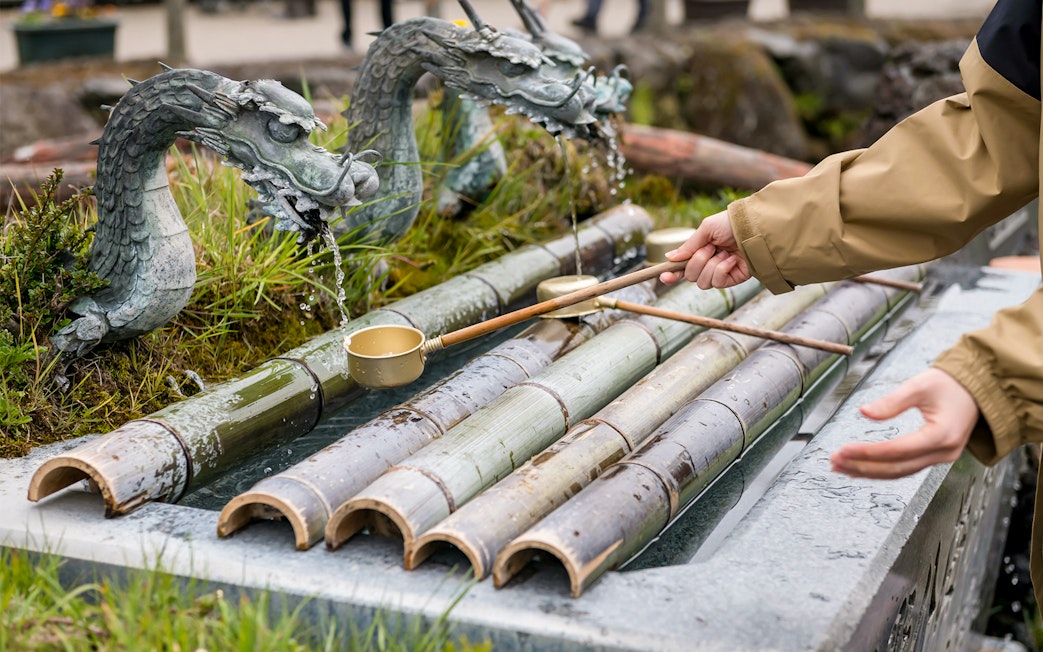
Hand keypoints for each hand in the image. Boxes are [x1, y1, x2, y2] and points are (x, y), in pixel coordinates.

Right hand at [658, 211, 751, 288]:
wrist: (755, 228)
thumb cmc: (731, 223)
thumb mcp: (706, 229)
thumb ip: (689, 246)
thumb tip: (669, 258)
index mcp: (700, 250)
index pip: (682, 267)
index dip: (671, 274)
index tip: (663, 276)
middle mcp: (708, 263)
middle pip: (689, 275)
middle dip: (697, 262)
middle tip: (710, 248)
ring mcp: (720, 272)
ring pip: (702, 282)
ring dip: (711, 265)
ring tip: (724, 253)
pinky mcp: (732, 279)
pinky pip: (717, 282)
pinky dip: (722, 269)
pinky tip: (732, 260)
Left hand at [830, 368, 979, 478]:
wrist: (978, 389)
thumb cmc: (950, 384)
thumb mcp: (919, 385)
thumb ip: (891, 402)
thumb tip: (863, 412)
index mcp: (942, 435)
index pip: (897, 450)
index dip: (868, 452)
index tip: (843, 449)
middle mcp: (944, 452)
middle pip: (897, 468)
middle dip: (863, 466)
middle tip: (835, 461)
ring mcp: (942, 458)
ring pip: (900, 472)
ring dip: (869, 471)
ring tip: (840, 467)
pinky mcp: (936, 457)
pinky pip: (905, 467)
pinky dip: (882, 469)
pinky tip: (860, 467)